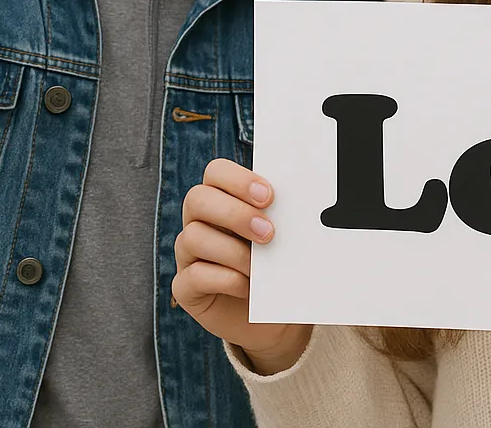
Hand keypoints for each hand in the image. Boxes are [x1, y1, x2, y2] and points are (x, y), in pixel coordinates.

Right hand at [173, 158, 311, 374]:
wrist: (276, 317)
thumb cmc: (280, 269)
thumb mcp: (286, 240)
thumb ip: (285, 218)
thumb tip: (304, 203)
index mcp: (222, 200)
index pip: (215, 172)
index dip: (238, 179)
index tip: (269, 196)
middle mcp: (199, 222)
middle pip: (197, 198)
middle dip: (234, 213)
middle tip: (268, 233)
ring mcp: (188, 256)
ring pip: (192, 237)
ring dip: (233, 251)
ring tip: (260, 268)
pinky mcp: (186, 288)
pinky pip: (194, 276)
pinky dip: (225, 280)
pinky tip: (248, 288)